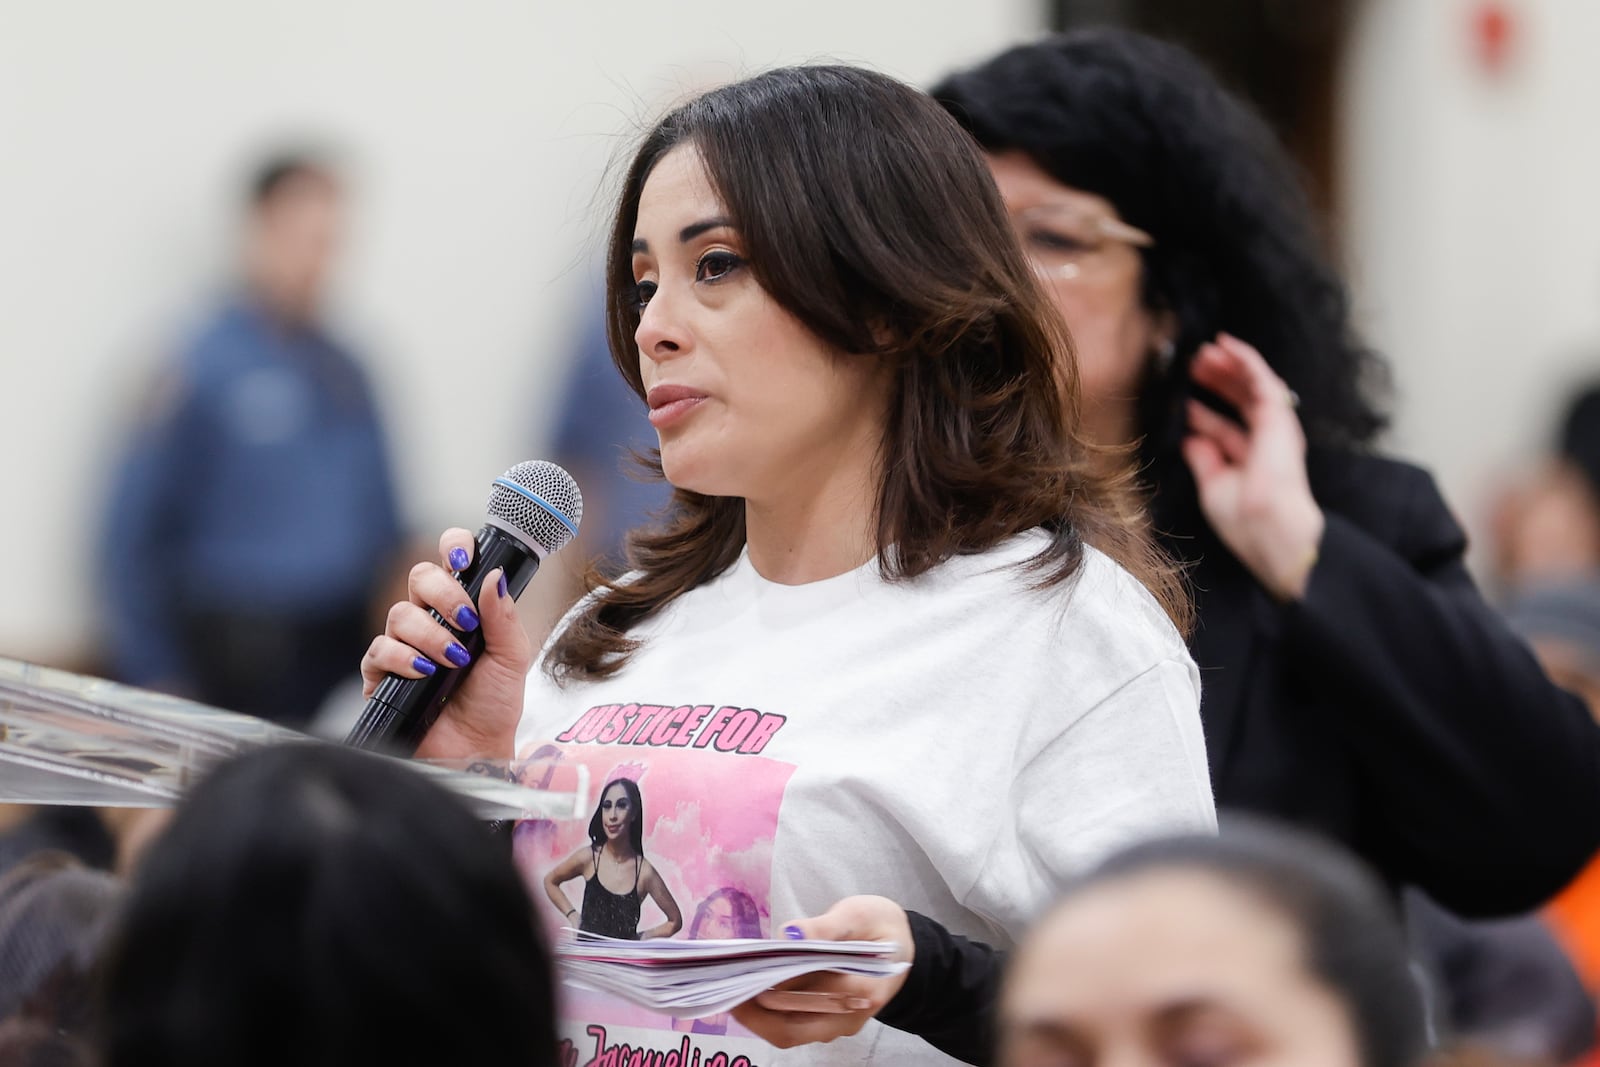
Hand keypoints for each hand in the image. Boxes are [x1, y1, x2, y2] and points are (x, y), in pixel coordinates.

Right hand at [359, 529, 533, 757]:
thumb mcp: (512, 657)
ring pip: (400, 613)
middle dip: (443, 594)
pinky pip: (379, 649)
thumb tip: (494, 575)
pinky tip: (425, 673)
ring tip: (452, 661)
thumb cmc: (495, 704)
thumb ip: (503, 616)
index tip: (464, 562)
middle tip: (466, 622)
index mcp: (462, 608)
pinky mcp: (382, 673)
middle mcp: (430, 619)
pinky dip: (403, 658)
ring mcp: (404, 644)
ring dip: (430, 635)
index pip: (450, 561)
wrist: (477, 750)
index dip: (453, 549)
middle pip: (419, 577)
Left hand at [730, 896, 912, 1048]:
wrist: (903, 949)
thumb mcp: (861, 915)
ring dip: (755, 1015)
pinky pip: (792, 1025)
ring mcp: (837, 1024)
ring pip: (787, 1031)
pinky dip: (767, 1013)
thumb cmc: (881, 927)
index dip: (772, 986)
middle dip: (752, 1009)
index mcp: (863, 988)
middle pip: (790, 1026)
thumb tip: (791, 934)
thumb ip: (828, 927)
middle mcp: (848, 1015)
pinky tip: (748, 991)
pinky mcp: (827, 1022)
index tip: (743, 970)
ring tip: (729, 988)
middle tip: (723, 985)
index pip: (808, 995)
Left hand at [1182, 333, 1325, 600]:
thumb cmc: (1243, 517)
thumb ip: (1203, 459)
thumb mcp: (1213, 485)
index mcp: (1249, 459)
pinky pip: (1262, 378)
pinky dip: (1245, 359)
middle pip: (1238, 401)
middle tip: (1192, 365)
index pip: (1224, 427)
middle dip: (1215, 382)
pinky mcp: (1279, 415)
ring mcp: (1274, 426)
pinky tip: (1226, 344)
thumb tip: (1190, 440)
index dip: (1204, 412)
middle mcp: (1264, 440)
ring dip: (1228, 365)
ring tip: (1204, 350)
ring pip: (1251, 385)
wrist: (1268, 526)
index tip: (1181, 400)